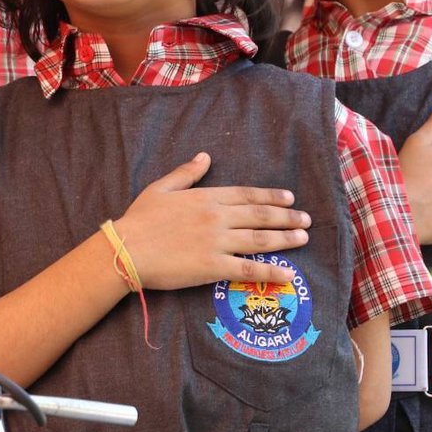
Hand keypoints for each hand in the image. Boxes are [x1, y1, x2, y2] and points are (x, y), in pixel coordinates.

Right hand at [113, 153, 310, 289]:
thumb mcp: (160, 188)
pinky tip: (289, 274)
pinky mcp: (213, 267)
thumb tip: (205, 157)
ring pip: (260, 239)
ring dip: (285, 239)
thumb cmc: (138, 219)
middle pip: (260, 215)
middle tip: (306, 220)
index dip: (270, 195)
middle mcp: (217, 217)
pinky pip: (249, 269)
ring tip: (303, 238)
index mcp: (205, 197)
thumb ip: (186, 173)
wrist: (125, 249)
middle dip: (286, 217)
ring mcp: (217, 242)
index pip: (246, 194)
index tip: (289, 198)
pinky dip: (271, 271)